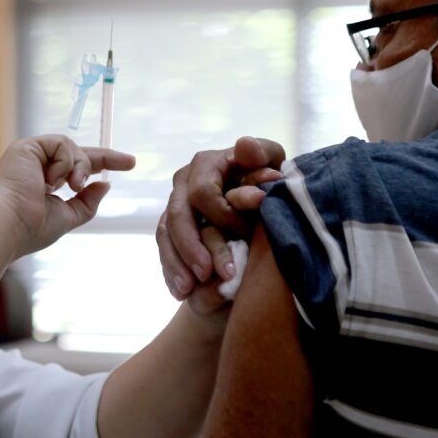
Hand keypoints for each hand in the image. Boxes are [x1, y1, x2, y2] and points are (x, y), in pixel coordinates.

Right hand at [0, 135, 135, 257]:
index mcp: (43, 182)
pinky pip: (60, 144)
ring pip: (71, 149)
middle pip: (77, 153)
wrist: (8, 226)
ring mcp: (30, 155)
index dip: (102, 163)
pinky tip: (51, 181)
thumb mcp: (68, 216)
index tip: (128, 163)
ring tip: (73, 186)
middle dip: (106, 157)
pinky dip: (64, 163)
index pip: (76, 167)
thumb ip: (87, 202)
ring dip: (80, 168)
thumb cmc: (32, 228)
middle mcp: (36, 165)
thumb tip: (105, 185)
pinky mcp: (26, 147)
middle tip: (131, 162)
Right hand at [157, 136, 284, 299]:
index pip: (202, 192)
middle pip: (176, 214)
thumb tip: (244, 145)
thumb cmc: (269, 181)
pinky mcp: (169, 227)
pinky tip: (180, 291)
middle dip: (191, 246)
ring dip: (176, 263)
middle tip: (207, 273)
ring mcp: (173, 204)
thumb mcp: (273, 164)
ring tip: (188, 289)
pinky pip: (163, 249)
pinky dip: (170, 270)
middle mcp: (183, 182)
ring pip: (164, 234)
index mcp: (206, 164)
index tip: (245, 234)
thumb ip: (262, 154)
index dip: (221, 216)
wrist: (258, 203)